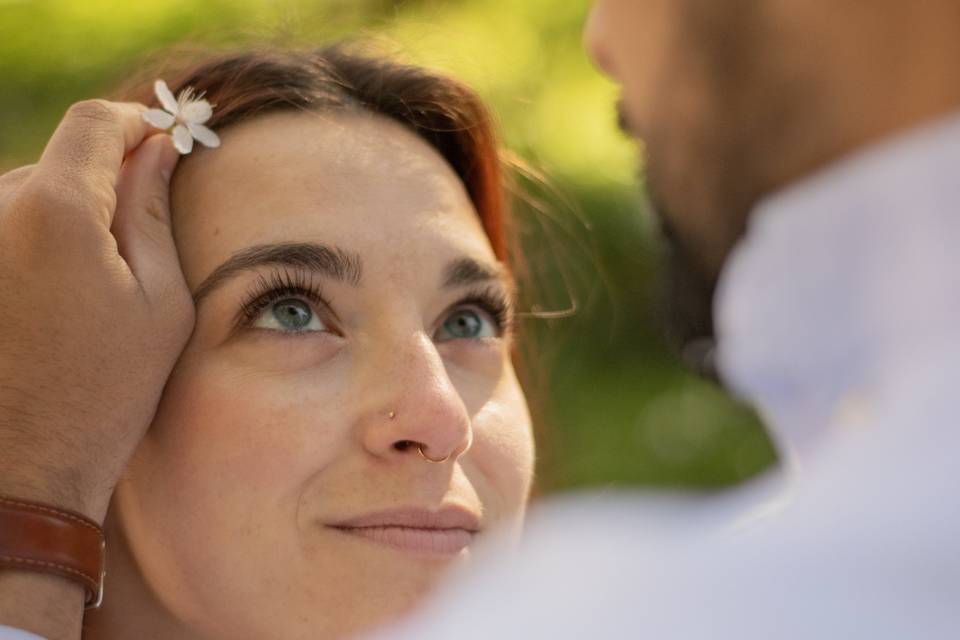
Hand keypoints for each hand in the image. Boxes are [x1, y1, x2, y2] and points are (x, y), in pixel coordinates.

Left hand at [0, 100, 194, 521]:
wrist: (22, 467)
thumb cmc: (104, 390)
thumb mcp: (160, 301)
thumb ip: (154, 211)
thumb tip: (160, 148)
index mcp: (56, 210)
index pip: (96, 123)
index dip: (138, 121)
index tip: (166, 137)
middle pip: (60, 158)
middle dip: (105, 176)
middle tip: (145, 223)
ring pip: (27, 193)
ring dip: (67, 213)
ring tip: (96, 282)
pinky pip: (3, 226)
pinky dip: (35, 239)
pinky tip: (56, 297)